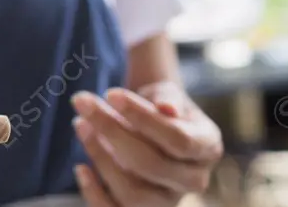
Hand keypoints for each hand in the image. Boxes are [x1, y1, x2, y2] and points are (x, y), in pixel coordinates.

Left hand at [71, 82, 222, 206]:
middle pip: (152, 165)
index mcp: (207, 147)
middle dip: (112, 131)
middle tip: (82, 101)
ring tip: (80, 123)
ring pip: (134, 194)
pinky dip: (95, 194)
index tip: (110, 93)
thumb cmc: (160, 105)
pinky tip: (80, 168)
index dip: (142, 117)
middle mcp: (194, 180)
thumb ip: (167, 97)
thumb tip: (167, 108)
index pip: (177, 139)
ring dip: (101, 158)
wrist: (153, 125)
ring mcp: (169, 200)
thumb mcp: (166, 93)